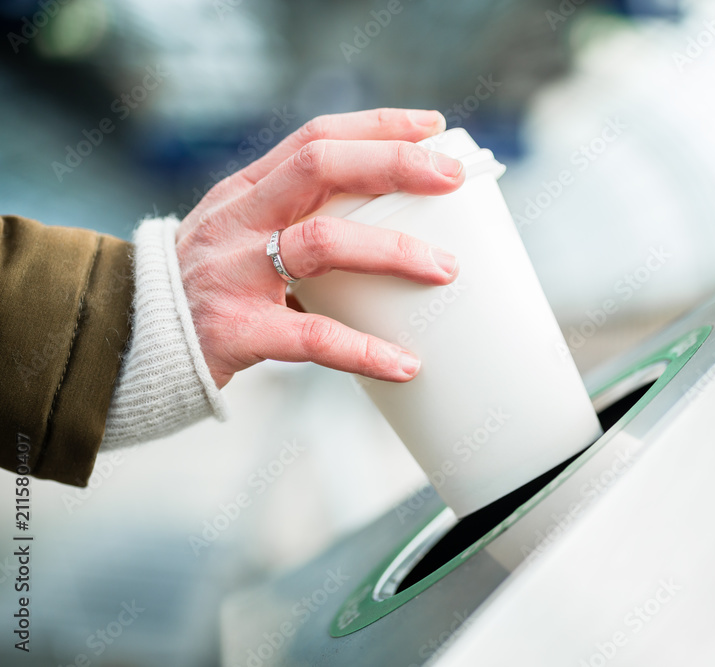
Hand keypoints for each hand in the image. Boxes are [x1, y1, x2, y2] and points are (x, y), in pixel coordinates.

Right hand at [175, 108, 464, 388]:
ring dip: (392, 249)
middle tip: (451, 177)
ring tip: (445, 269)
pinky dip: (364, 349)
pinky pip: (310, 336)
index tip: (431, 127)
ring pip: (321, 241)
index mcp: (245, 191)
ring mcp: (232, 273)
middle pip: (320, 167)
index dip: (377, 127)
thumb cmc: (204, 290)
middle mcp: (238, 220)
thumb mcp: (240, 236)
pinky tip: (404, 363)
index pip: (315, 138)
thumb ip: (296, 223)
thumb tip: (392, 225)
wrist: (130, 345)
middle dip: (393, 163)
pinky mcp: (233, 330)